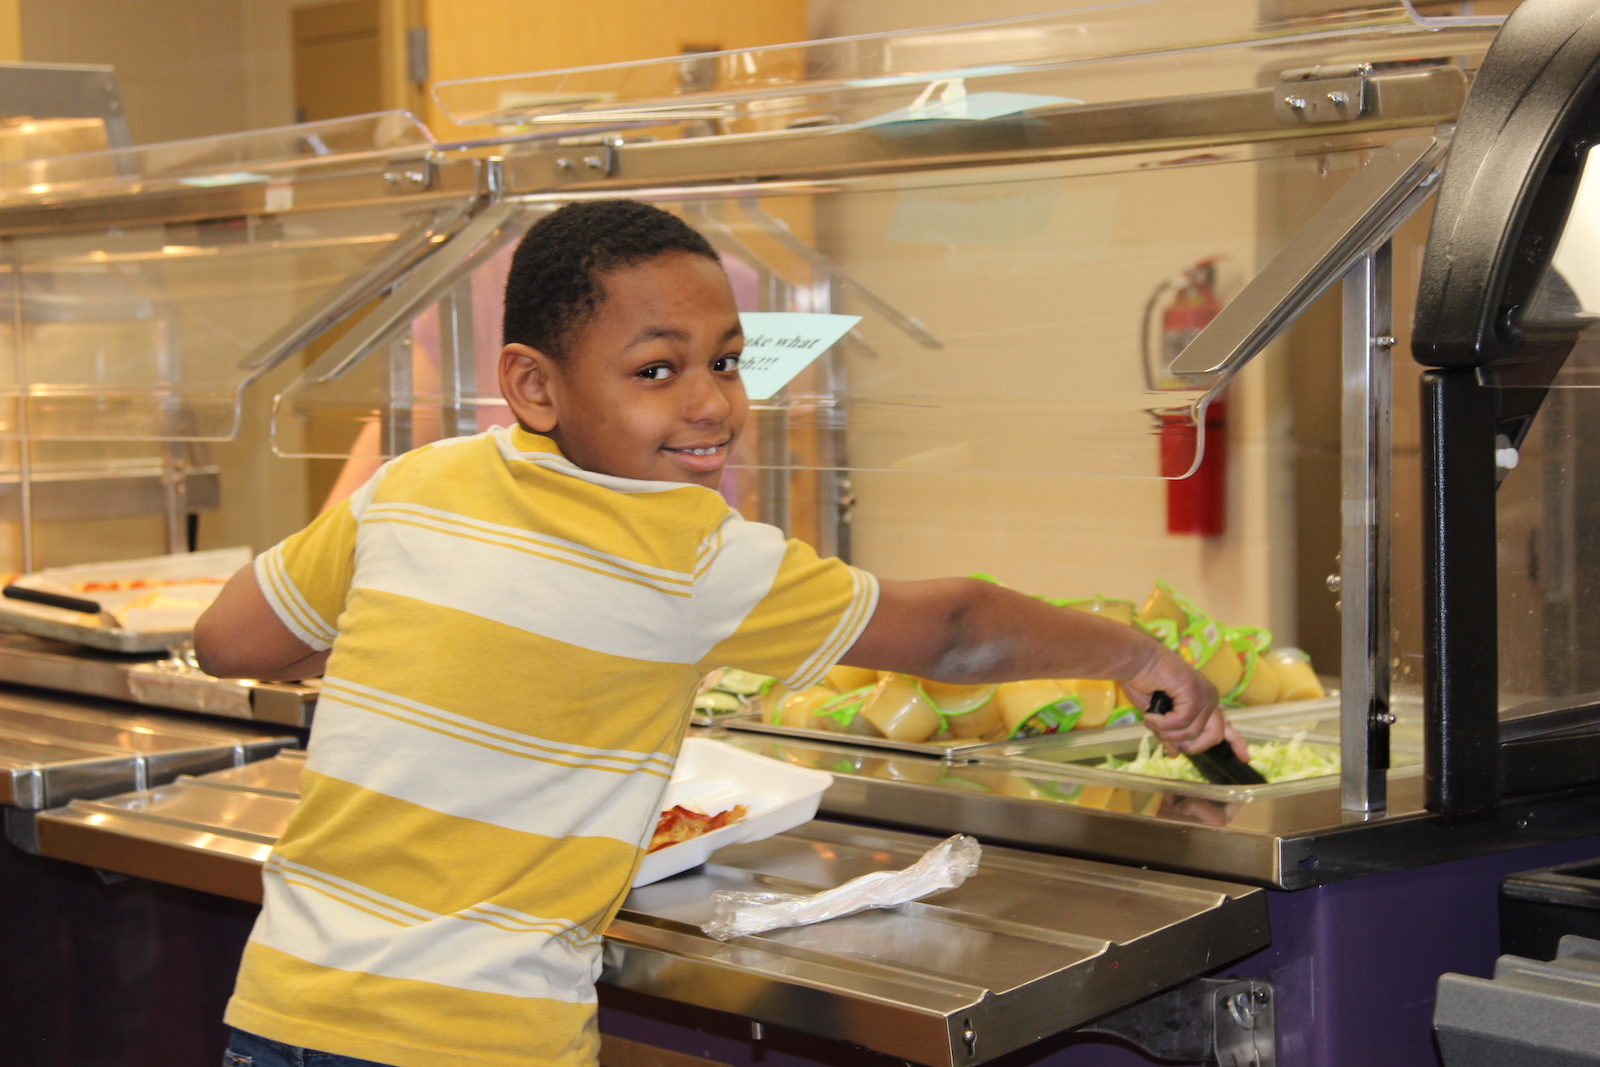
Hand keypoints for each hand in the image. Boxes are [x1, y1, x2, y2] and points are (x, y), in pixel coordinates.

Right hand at [1122, 644, 1239, 756]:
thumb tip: (1174, 753)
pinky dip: (1162, 723)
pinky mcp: (1195, 693)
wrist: (1136, 661)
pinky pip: (1181, 721)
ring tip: (1151, 720)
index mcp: (1204, 702)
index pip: (1226, 726)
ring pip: (1192, 732)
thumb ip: (1170, 732)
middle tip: (1169, 742)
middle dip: (1190, 745)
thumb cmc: (1145, 683)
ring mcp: (1204, 695)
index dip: (1236, 742)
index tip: (1245, 758)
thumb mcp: (1159, 716)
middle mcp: (1209, 698)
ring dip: (1166, 733)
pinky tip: (1150, 714)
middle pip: (1214, 736)